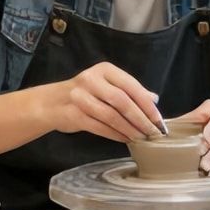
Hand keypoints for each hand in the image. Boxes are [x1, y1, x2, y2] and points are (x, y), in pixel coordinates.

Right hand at [39, 62, 162, 143]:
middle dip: (140, 118)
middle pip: (122, 100)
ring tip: (141, 137)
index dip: (146, 104)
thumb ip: (129, 90)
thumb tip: (154, 99)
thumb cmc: (86, 94)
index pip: (131, 86)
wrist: (51, 103)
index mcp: (104, 70)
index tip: (158, 119)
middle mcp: (91, 80)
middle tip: (152, 131)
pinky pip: (100, 127)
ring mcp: (80, 97)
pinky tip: (125, 139)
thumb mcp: (106, 85)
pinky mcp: (73, 114)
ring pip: (111, 115)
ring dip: (129, 129)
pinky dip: (115, 135)